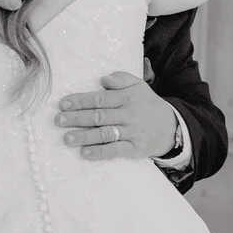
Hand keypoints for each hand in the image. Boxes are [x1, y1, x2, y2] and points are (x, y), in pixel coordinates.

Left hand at [55, 71, 176, 160]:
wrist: (172, 127)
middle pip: (100, 116)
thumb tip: (103, 79)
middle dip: (77, 118)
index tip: (63, 104)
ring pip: (105, 134)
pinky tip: (85, 153)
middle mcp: (129, 114)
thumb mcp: (138, 86)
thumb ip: (121, 79)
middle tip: (59, 120)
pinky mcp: (136, 149)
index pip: (100, 99)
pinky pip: (116, 150)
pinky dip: (100, 152)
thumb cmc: (147, 104)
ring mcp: (133, 132)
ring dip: (85, 137)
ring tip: (67, 138)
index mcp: (127, 98)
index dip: (80, 101)